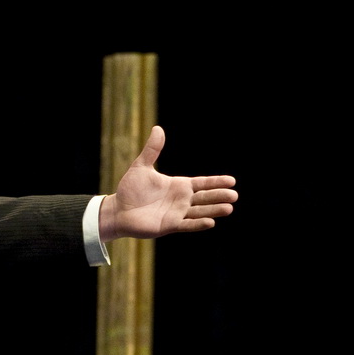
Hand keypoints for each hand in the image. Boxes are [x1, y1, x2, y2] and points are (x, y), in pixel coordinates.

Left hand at [98, 126, 236, 240]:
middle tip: (234, 195)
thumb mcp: (141, 166)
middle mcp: (181, 200)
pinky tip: (211, 222)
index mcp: (178, 186)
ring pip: (200, 212)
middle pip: (205, 198)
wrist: (118, 210)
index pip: (202, 183)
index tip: (232, 180)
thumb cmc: (130, 189)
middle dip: (219, 196)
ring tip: (229, 209)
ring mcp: (177, 213)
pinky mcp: (169, 226)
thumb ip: (152, 149)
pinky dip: (198, 224)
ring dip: (214, 210)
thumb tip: (158, 128)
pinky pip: (187, 225)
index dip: (216, 182)